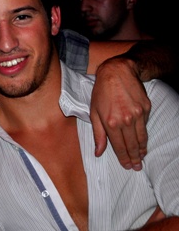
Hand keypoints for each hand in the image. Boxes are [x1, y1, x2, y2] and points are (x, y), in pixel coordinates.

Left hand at [90, 56, 150, 170]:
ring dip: (142, 150)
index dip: (123, 158)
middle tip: (136, 167)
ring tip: (141, 158)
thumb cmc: (101, 92)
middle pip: (132, 145)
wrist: (117, 72)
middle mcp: (125, 120)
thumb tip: (98, 152)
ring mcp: (138, 114)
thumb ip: (98, 134)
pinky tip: (143, 141)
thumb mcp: (94, 112)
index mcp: (110, 122)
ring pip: (141, 138)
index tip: (126, 166)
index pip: (119, 146)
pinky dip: (144, 135)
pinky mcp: (146, 108)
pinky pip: (145, 126)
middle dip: (134, 158)